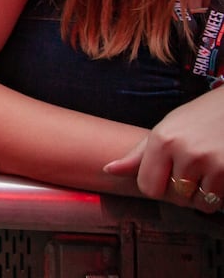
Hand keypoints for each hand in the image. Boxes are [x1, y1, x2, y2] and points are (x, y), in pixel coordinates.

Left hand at [104, 87, 223, 213]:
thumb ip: (138, 155)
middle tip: (192, 171)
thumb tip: (108, 170)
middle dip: (182, 191)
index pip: (148, 188)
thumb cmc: (198, 118)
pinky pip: (219, 202)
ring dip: (203, 195)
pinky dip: (219, 194)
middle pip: (175, 197)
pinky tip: (219, 174)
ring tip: (207, 172)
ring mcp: (211, 162)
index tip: (167, 177)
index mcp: (162, 140)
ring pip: (199, 203)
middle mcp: (185, 151)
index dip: (158, 187)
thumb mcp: (165, 129)